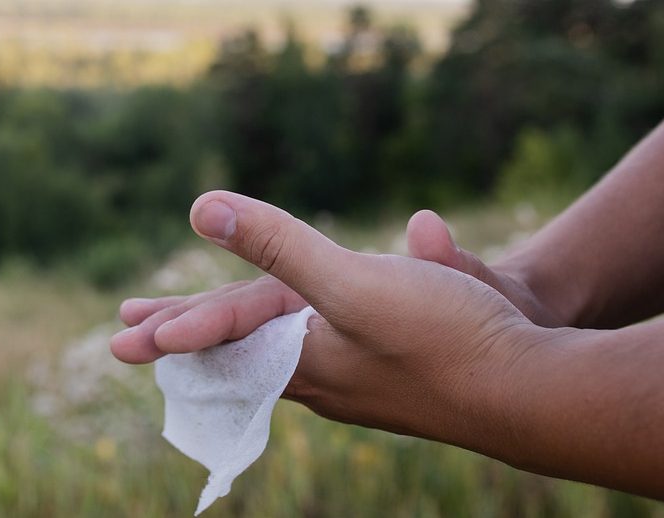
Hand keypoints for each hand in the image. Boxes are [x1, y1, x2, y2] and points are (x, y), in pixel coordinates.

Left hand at [112, 191, 549, 446]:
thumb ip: (278, 245)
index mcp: (303, 359)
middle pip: (243, 356)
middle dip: (196, 339)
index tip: (126, 334)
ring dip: (243, 342)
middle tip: (152, 338)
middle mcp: (324, 381)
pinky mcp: (400, 377)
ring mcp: (363, 384)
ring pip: (284, 360)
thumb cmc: (446, 337)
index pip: (223, 340)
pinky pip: (327, 362)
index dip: (176, 327)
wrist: (536, 392)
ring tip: (222, 340)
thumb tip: (203, 210)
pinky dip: (297, 347)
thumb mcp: (350, 282)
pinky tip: (311, 348)